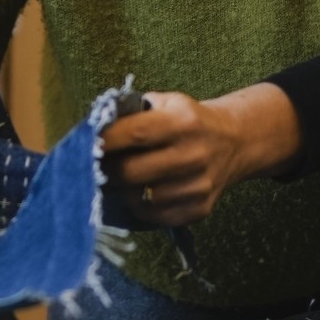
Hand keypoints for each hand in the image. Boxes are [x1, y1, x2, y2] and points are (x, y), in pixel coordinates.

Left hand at [100, 85, 301, 227]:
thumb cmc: (189, 120)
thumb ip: (134, 112)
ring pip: (140, 199)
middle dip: (106, 170)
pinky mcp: (200, 209)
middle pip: (131, 172)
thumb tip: (93, 129)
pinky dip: (140, 207)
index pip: (134, 133)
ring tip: (120, 178)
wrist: (234, 142)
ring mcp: (199, 186)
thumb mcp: (168, 102)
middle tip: (95, 165)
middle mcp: (194, 155)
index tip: (84, 143)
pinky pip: (155, 217)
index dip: (104, 140)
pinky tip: (141, 192)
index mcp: (184, 122)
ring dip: (122, 190)